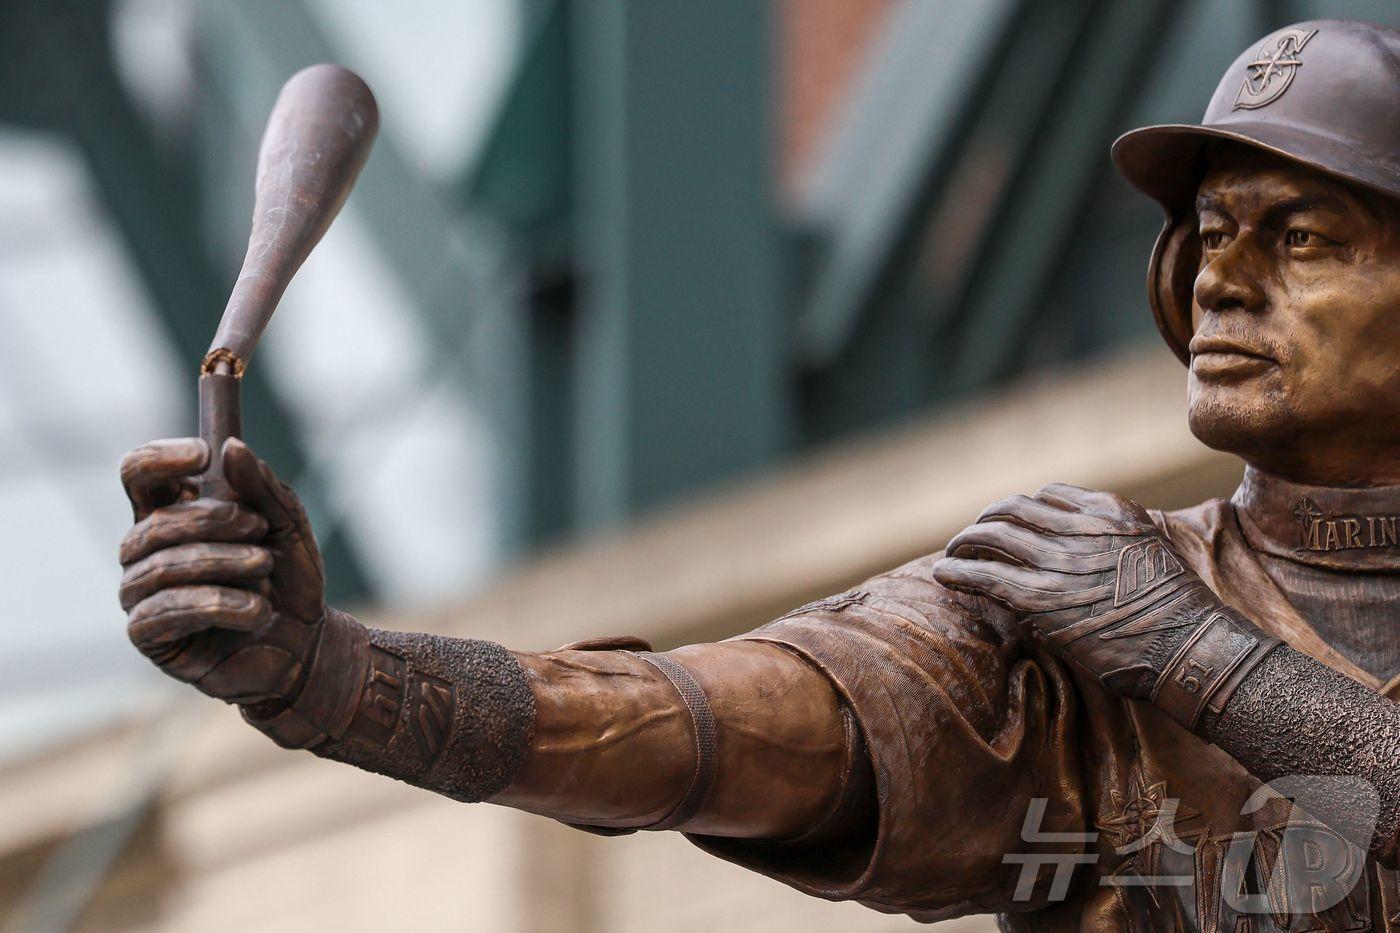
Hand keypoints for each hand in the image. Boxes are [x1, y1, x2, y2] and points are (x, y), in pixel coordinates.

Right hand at [119, 437, 325, 705]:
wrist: (307, 642)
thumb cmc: (289, 579)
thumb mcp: (286, 525)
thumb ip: (260, 487)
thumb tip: (230, 447)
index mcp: (171, 514)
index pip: (138, 474)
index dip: (161, 458)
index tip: (204, 454)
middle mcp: (145, 551)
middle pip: (155, 522)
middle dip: (213, 520)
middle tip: (260, 527)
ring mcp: (142, 594)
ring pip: (163, 567)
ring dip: (222, 563)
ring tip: (265, 567)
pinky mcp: (148, 637)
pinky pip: (164, 612)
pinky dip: (217, 605)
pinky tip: (256, 609)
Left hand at [933, 484, 1277, 727]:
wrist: (1192, 647)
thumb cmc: (1179, 611)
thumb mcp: (1152, 550)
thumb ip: (1114, 538)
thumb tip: (1081, 543)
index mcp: (1109, 511)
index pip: (1049, 494)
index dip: (1023, 508)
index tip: (1011, 521)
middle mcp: (1080, 528)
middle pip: (1013, 508)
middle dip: (987, 519)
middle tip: (973, 536)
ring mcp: (1058, 562)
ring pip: (992, 535)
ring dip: (965, 542)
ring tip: (953, 553)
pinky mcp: (1040, 599)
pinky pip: (984, 576)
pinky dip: (957, 571)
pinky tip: (943, 575)